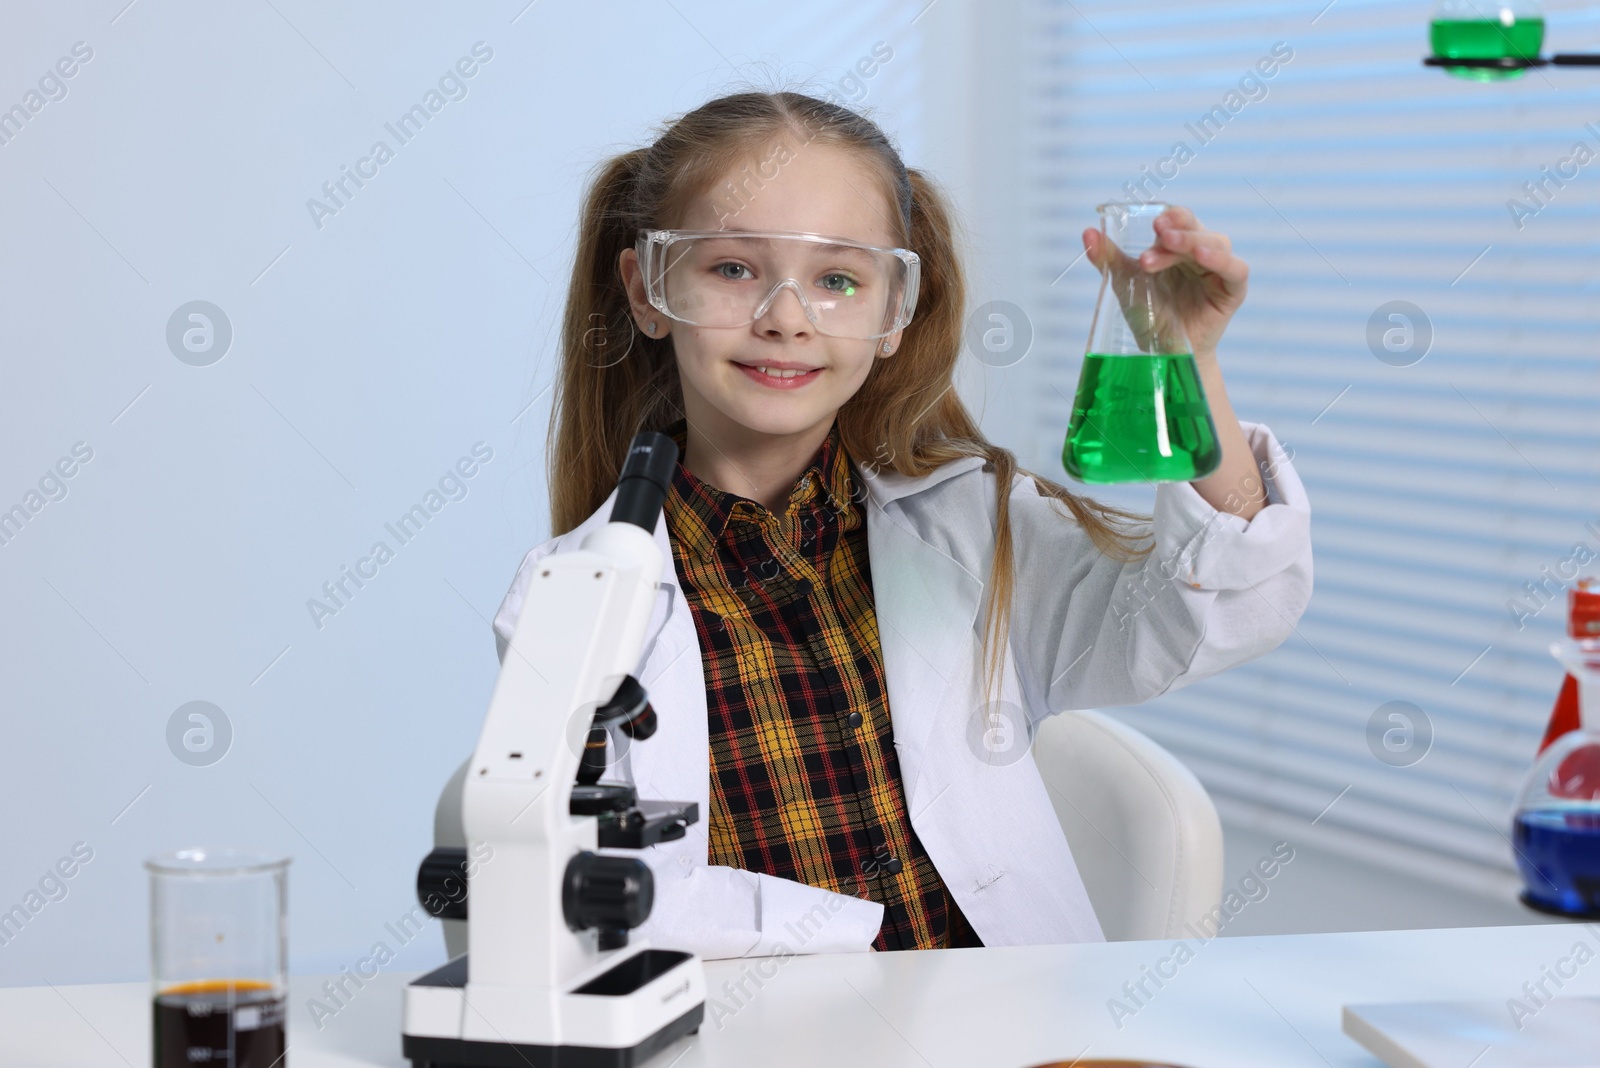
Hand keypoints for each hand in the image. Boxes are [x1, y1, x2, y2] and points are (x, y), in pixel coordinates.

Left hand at [1082, 205, 1248, 359]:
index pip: (1177, 221)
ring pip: (1215, 243)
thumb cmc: (1149, 315)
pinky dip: (1221, 260)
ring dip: (1192, 241)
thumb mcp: (1125, 284)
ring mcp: (1218, 270)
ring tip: (1171, 244)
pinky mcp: (1232, 290)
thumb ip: (1108, 259)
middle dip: (1176, 231)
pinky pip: (1235, 269)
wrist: (1162, 353)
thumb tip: (1087, 232)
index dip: (1168, 218)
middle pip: (1194, 229)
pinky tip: (1203, 256)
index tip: (1153, 224)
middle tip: (1158, 235)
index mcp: (1176, 246)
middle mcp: (1199, 253)